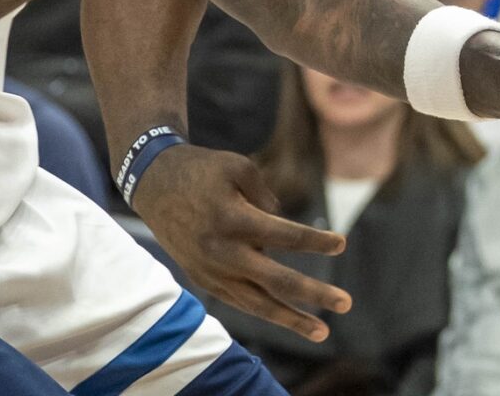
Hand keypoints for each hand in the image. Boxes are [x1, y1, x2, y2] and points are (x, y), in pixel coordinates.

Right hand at [132, 143, 349, 341]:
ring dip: (291, 319)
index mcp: (234, 220)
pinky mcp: (202, 279)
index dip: (317, 242)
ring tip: (322, 332)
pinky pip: (239, 301)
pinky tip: (289, 318)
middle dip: (315, 294)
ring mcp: (211, 270)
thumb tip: (284, 232)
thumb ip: (268, 197)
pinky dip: (264, 310)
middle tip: (346, 304)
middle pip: (277, 280)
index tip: (342, 243)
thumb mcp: (239, 167)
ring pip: (257, 303)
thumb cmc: (203, 170)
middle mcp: (223, 252)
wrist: (154, 185)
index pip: (287, 237)